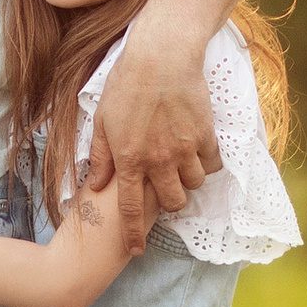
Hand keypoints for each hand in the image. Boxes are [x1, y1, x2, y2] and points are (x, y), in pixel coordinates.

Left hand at [85, 27, 216, 256]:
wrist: (161, 56)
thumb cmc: (126, 84)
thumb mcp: (102, 119)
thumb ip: (101, 155)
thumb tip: (95, 184)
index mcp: (128, 159)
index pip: (129, 209)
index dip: (132, 234)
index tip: (135, 250)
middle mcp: (158, 160)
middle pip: (171, 202)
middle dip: (169, 202)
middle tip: (164, 187)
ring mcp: (184, 149)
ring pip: (193, 185)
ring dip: (187, 180)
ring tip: (181, 164)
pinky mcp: (205, 135)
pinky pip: (211, 163)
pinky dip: (205, 162)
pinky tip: (197, 149)